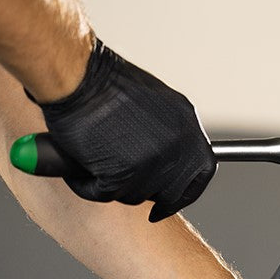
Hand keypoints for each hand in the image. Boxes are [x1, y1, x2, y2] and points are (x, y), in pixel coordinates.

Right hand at [27, 38, 216, 221]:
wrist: (77, 77)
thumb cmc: (105, 83)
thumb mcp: (156, 102)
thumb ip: (169, 133)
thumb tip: (167, 160)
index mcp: (187, 126)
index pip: (202, 170)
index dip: (186, 191)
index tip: (169, 201)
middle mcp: (176, 147)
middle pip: (170, 192)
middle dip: (145, 191)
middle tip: (121, 180)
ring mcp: (152, 163)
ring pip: (136, 196)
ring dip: (113, 186)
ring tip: (95, 157)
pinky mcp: (122, 175)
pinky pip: (104, 194)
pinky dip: (86, 184)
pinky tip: (79, 164)